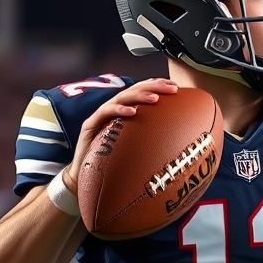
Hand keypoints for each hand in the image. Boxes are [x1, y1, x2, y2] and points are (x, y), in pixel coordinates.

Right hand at [62, 78, 179, 193]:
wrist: (84, 176)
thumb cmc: (112, 162)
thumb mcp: (136, 147)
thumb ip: (150, 137)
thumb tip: (178, 138)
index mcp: (125, 111)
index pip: (142, 91)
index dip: (158, 85)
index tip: (176, 86)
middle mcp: (113, 109)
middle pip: (135, 90)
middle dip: (154, 86)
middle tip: (173, 88)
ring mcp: (101, 115)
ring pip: (122, 97)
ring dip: (140, 96)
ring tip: (155, 98)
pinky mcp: (90, 125)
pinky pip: (106, 113)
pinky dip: (120, 110)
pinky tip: (133, 112)